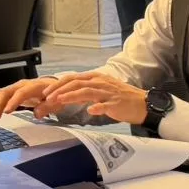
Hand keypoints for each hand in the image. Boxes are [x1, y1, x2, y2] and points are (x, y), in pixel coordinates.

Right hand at [0, 75, 59, 117]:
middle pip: (6, 92)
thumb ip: (47, 107)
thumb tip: (37, 113)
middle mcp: (21, 85)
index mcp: (32, 86)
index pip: (20, 93)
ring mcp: (14, 88)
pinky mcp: (10, 93)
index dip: (13, 102)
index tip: (7, 111)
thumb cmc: (55, 95)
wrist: (54, 88)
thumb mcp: (56, 102)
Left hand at [33, 75, 148, 124]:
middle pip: (76, 83)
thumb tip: (67, 95)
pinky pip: (105, 104)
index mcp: (95, 78)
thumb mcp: (100, 90)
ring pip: (86, 91)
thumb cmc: (119, 98)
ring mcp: (108, 92)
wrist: (142, 103)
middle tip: (48, 97)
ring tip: (60, 100)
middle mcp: (100, 82)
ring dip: (71, 95)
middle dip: (60, 89)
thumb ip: (84, 92)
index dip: (58, 84)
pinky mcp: (115, 103)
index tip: (46, 91)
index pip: (72, 78)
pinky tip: (90, 110)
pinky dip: (97, 107)